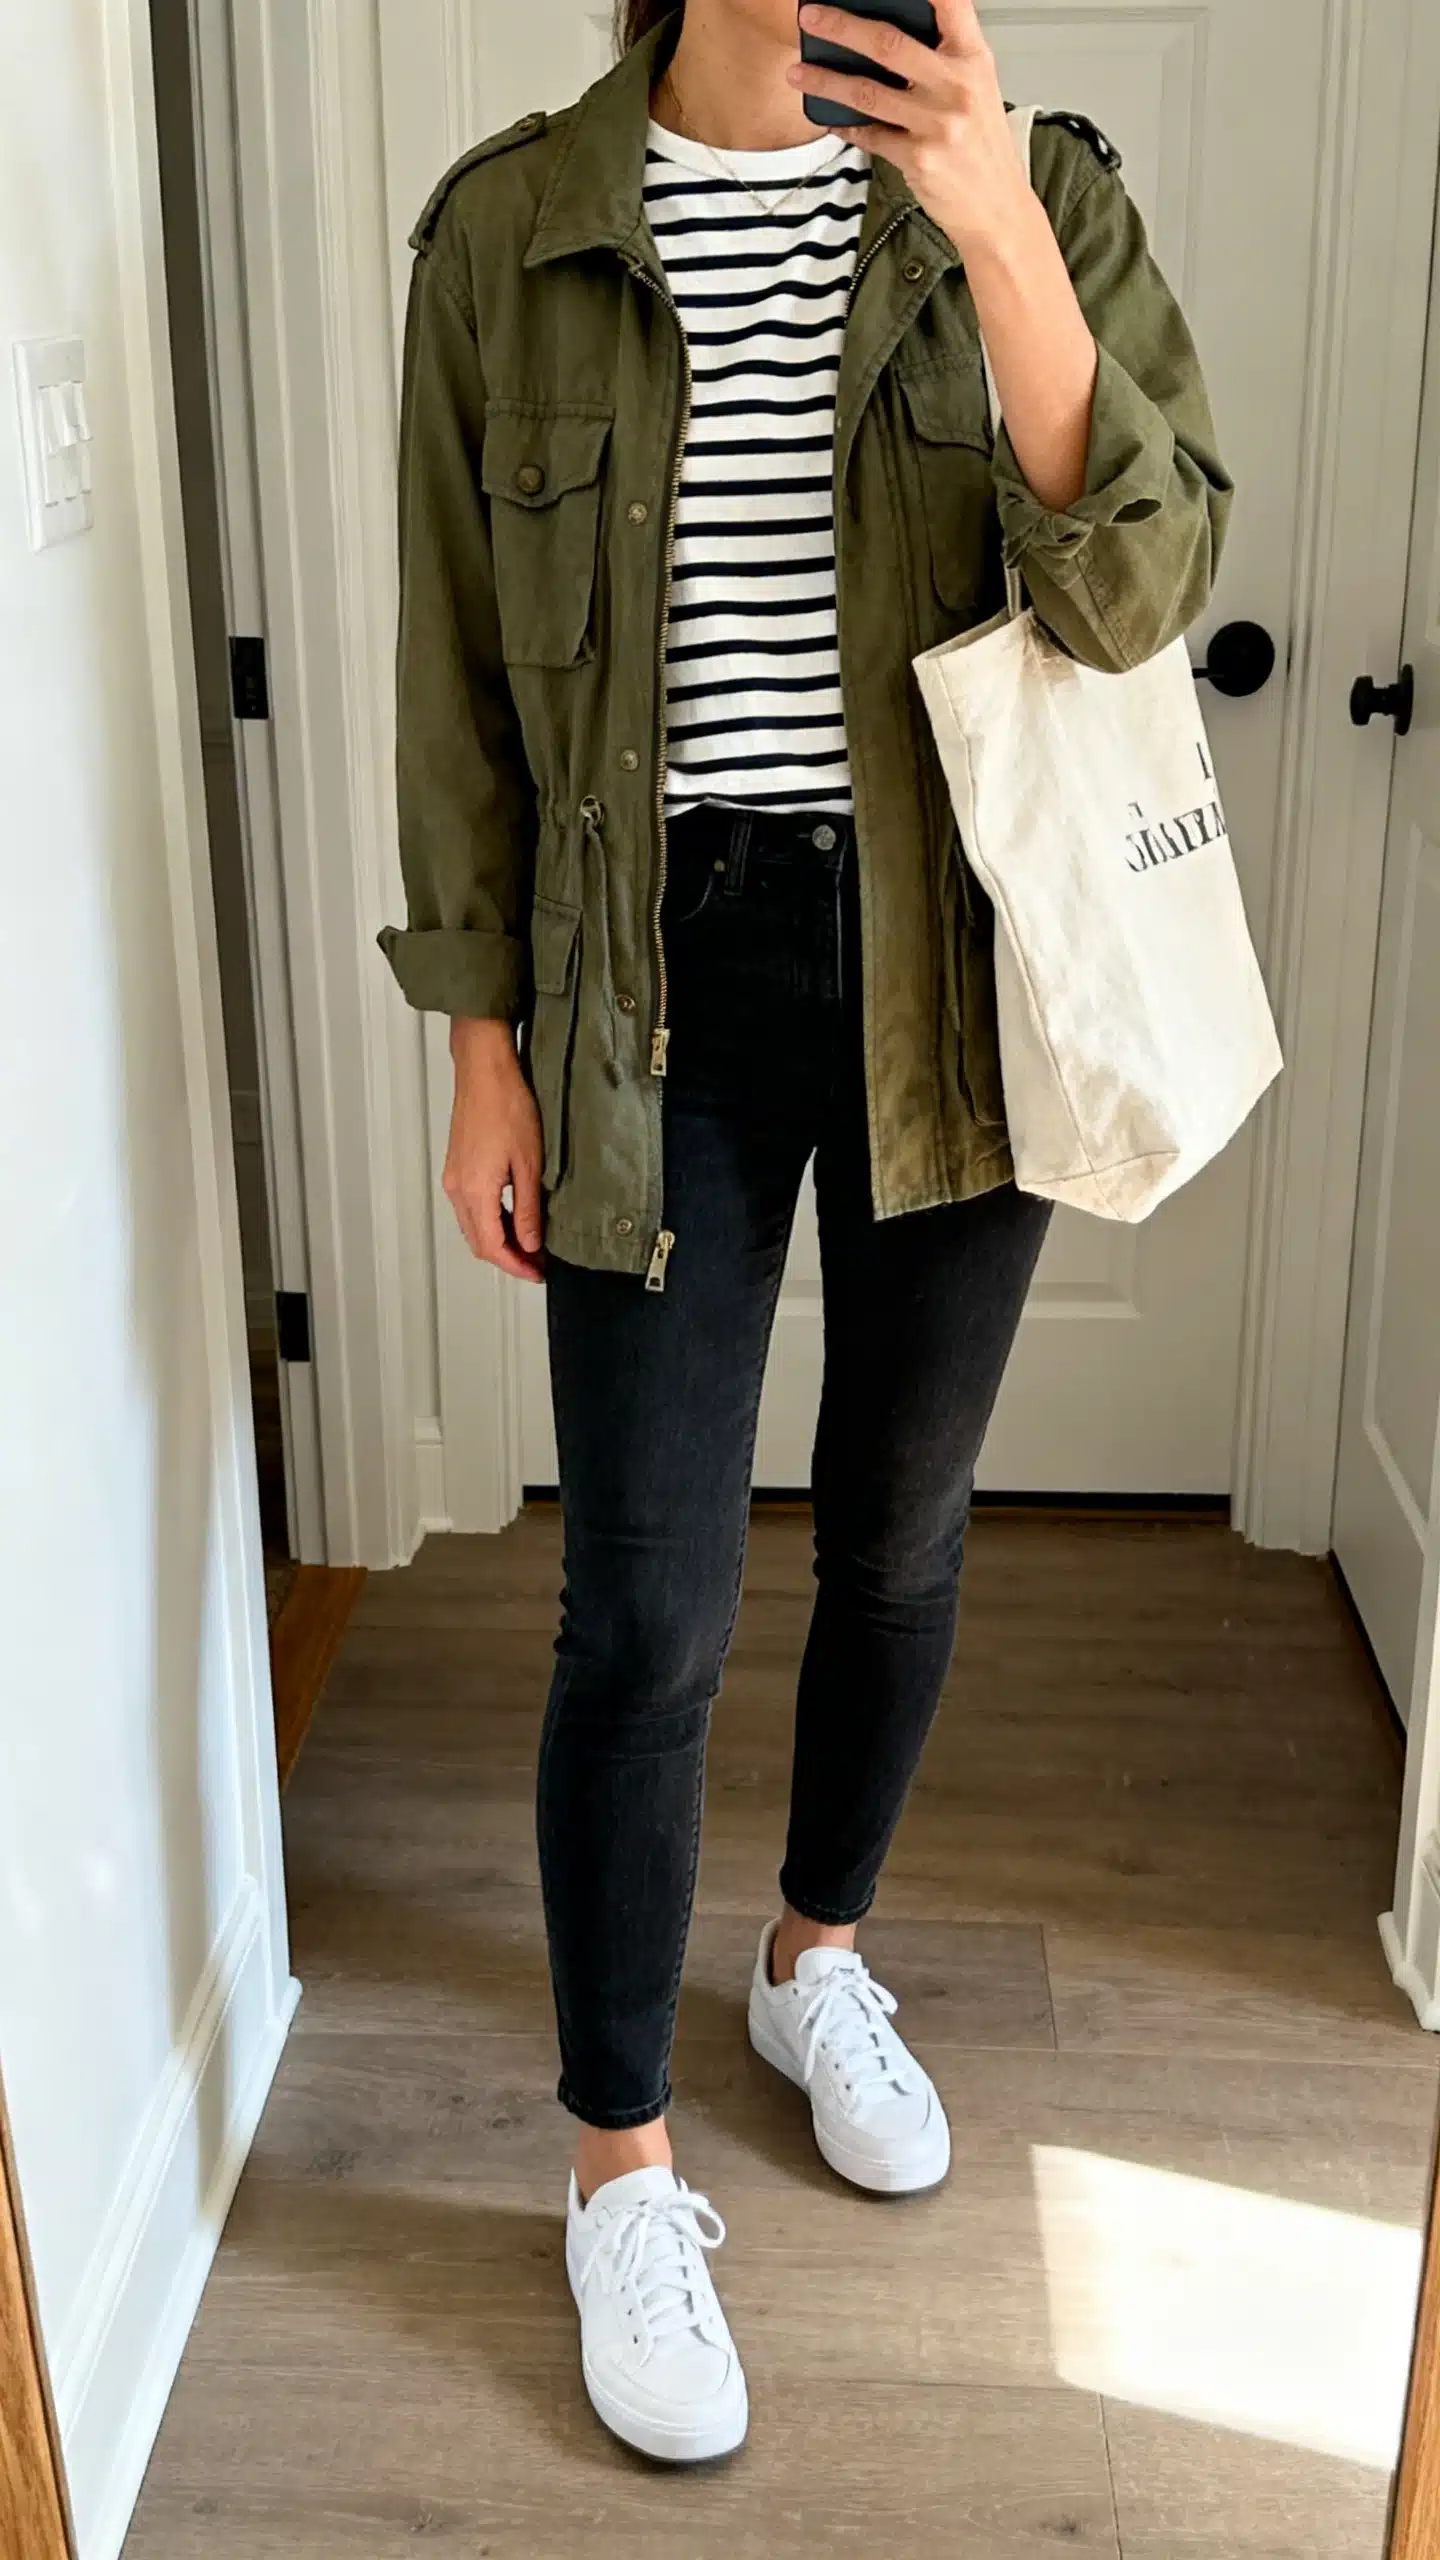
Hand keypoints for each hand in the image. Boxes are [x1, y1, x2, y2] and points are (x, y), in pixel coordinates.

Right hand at [443, 1017, 545, 1281]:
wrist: (485, 1072)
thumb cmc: (506, 1106)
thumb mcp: (529, 1164)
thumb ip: (528, 1209)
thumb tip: (530, 1243)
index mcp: (474, 1191)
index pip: (493, 1247)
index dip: (516, 1266)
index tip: (537, 1273)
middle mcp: (458, 1189)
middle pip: (479, 1242)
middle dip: (508, 1258)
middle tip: (536, 1264)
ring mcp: (454, 1178)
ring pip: (474, 1227)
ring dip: (500, 1240)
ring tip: (530, 1244)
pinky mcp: (457, 1168)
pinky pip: (471, 1209)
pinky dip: (491, 1221)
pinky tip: (514, 1218)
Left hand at [788, 0, 1033, 260]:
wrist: (998, 209)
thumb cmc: (983, 147)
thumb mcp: (978, 89)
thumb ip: (944, 59)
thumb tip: (888, 38)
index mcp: (974, 59)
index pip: (950, 3)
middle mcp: (957, 86)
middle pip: (888, 44)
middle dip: (841, 27)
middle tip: (811, 17)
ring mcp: (937, 123)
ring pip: (867, 92)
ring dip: (826, 81)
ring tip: (798, 72)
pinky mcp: (919, 158)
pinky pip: (870, 135)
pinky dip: (845, 125)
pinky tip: (828, 118)